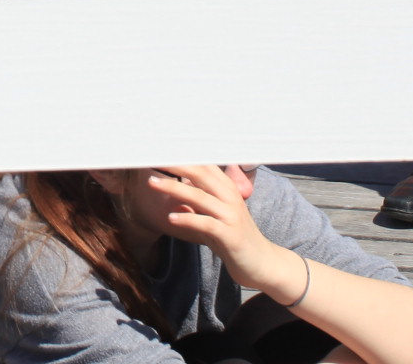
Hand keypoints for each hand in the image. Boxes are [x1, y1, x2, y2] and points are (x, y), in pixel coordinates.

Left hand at [141, 165, 292, 297]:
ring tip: (151, 183)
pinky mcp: (230, 235)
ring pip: (199, 196)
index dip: (181, 155)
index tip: (159, 148)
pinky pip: (206, 224)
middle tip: (150, 158)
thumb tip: (176, 183)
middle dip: (174, 164)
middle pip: (200, 173)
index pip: (203, 164)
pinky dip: (188, 219)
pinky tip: (171, 218)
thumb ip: (200, 197)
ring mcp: (231, 215)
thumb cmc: (234, 236)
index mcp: (226, 188)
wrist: (262, 263)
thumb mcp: (217, 213)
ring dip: (174, 188)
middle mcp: (230, 197)